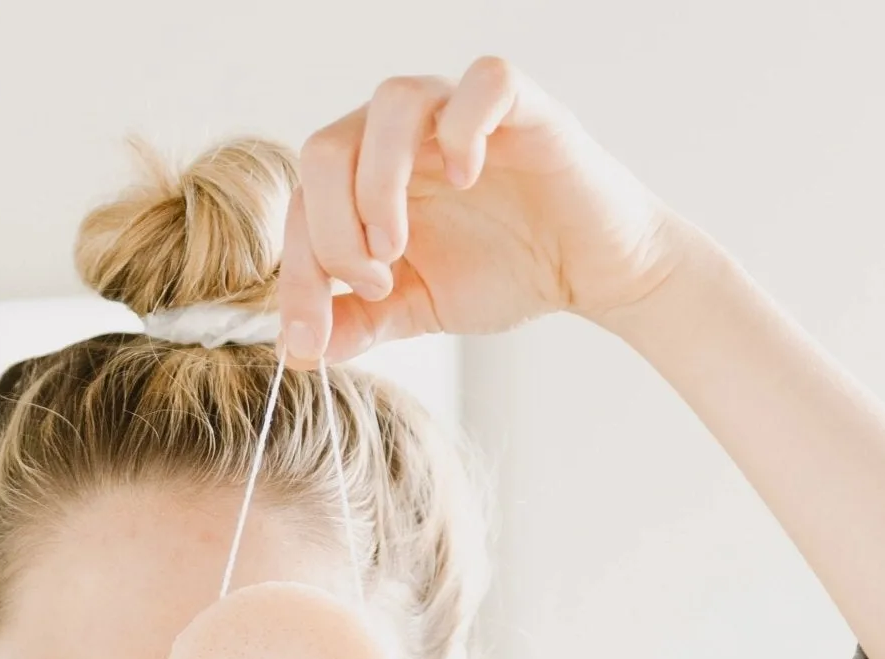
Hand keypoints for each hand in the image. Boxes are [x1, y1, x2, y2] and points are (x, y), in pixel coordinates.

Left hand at [278, 57, 687, 363]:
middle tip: (375, 280)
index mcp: (368, 178)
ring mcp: (459, 113)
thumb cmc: (504, 273)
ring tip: (398, 247)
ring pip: (390, 103)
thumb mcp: (416, 308)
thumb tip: (298, 350)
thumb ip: (358, 322)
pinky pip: (482, 83)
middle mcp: (405, 136)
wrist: (588, 271)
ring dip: (378, 184)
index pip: (301, 206)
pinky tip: (468, 179)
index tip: (309, 344)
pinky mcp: (521, 105)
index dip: (296, 278)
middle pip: (325, 147)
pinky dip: (464, 128)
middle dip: (332, 230)